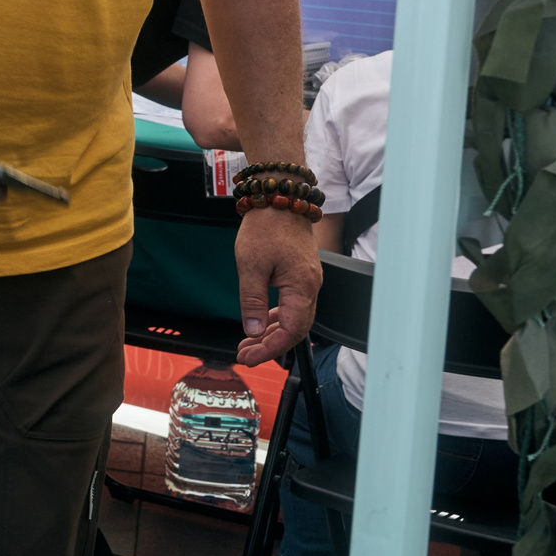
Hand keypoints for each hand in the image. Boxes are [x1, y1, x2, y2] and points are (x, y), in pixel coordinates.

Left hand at [234, 207, 319, 363]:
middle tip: (244, 355)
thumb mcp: (250, 266)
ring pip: (294, 319)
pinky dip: (276, 318)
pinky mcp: (301, 276)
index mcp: (301, 287)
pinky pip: (293, 306)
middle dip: (269, 346)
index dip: (269, 349)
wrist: (279, 198)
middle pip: (295, 330)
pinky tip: (260, 324)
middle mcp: (310, 287)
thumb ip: (252, 301)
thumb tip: (252, 331)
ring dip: (271, 334)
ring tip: (247, 344)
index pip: (290, 331)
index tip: (248, 357)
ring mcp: (308, 282)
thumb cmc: (265, 227)